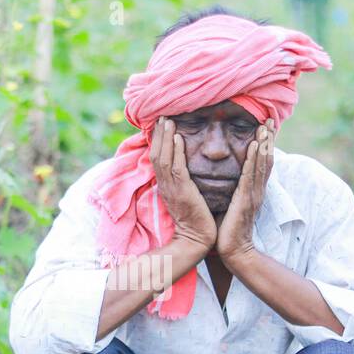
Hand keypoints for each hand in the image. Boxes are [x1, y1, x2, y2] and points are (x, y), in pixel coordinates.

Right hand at [149, 117, 214, 251]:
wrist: (197, 239)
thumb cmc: (196, 218)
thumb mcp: (186, 196)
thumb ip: (184, 180)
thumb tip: (186, 165)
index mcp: (166, 185)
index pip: (158, 158)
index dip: (159, 140)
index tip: (162, 123)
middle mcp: (165, 185)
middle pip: (156, 154)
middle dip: (159, 134)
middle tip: (162, 114)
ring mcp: (172, 188)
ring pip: (163, 158)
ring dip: (165, 137)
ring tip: (168, 120)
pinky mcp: (182, 192)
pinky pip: (176, 168)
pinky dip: (176, 151)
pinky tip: (178, 137)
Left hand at [216, 119, 274, 264]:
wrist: (233, 250)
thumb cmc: (228, 228)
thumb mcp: (231, 202)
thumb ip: (231, 189)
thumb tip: (223, 176)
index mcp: (253, 189)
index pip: (261, 162)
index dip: (264, 144)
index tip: (264, 126)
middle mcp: (257, 189)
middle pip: (266, 159)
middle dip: (268, 139)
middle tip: (269, 119)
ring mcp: (254, 194)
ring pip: (262, 163)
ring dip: (264, 143)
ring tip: (265, 126)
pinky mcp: (246, 199)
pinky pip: (251, 175)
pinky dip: (255, 159)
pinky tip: (256, 146)